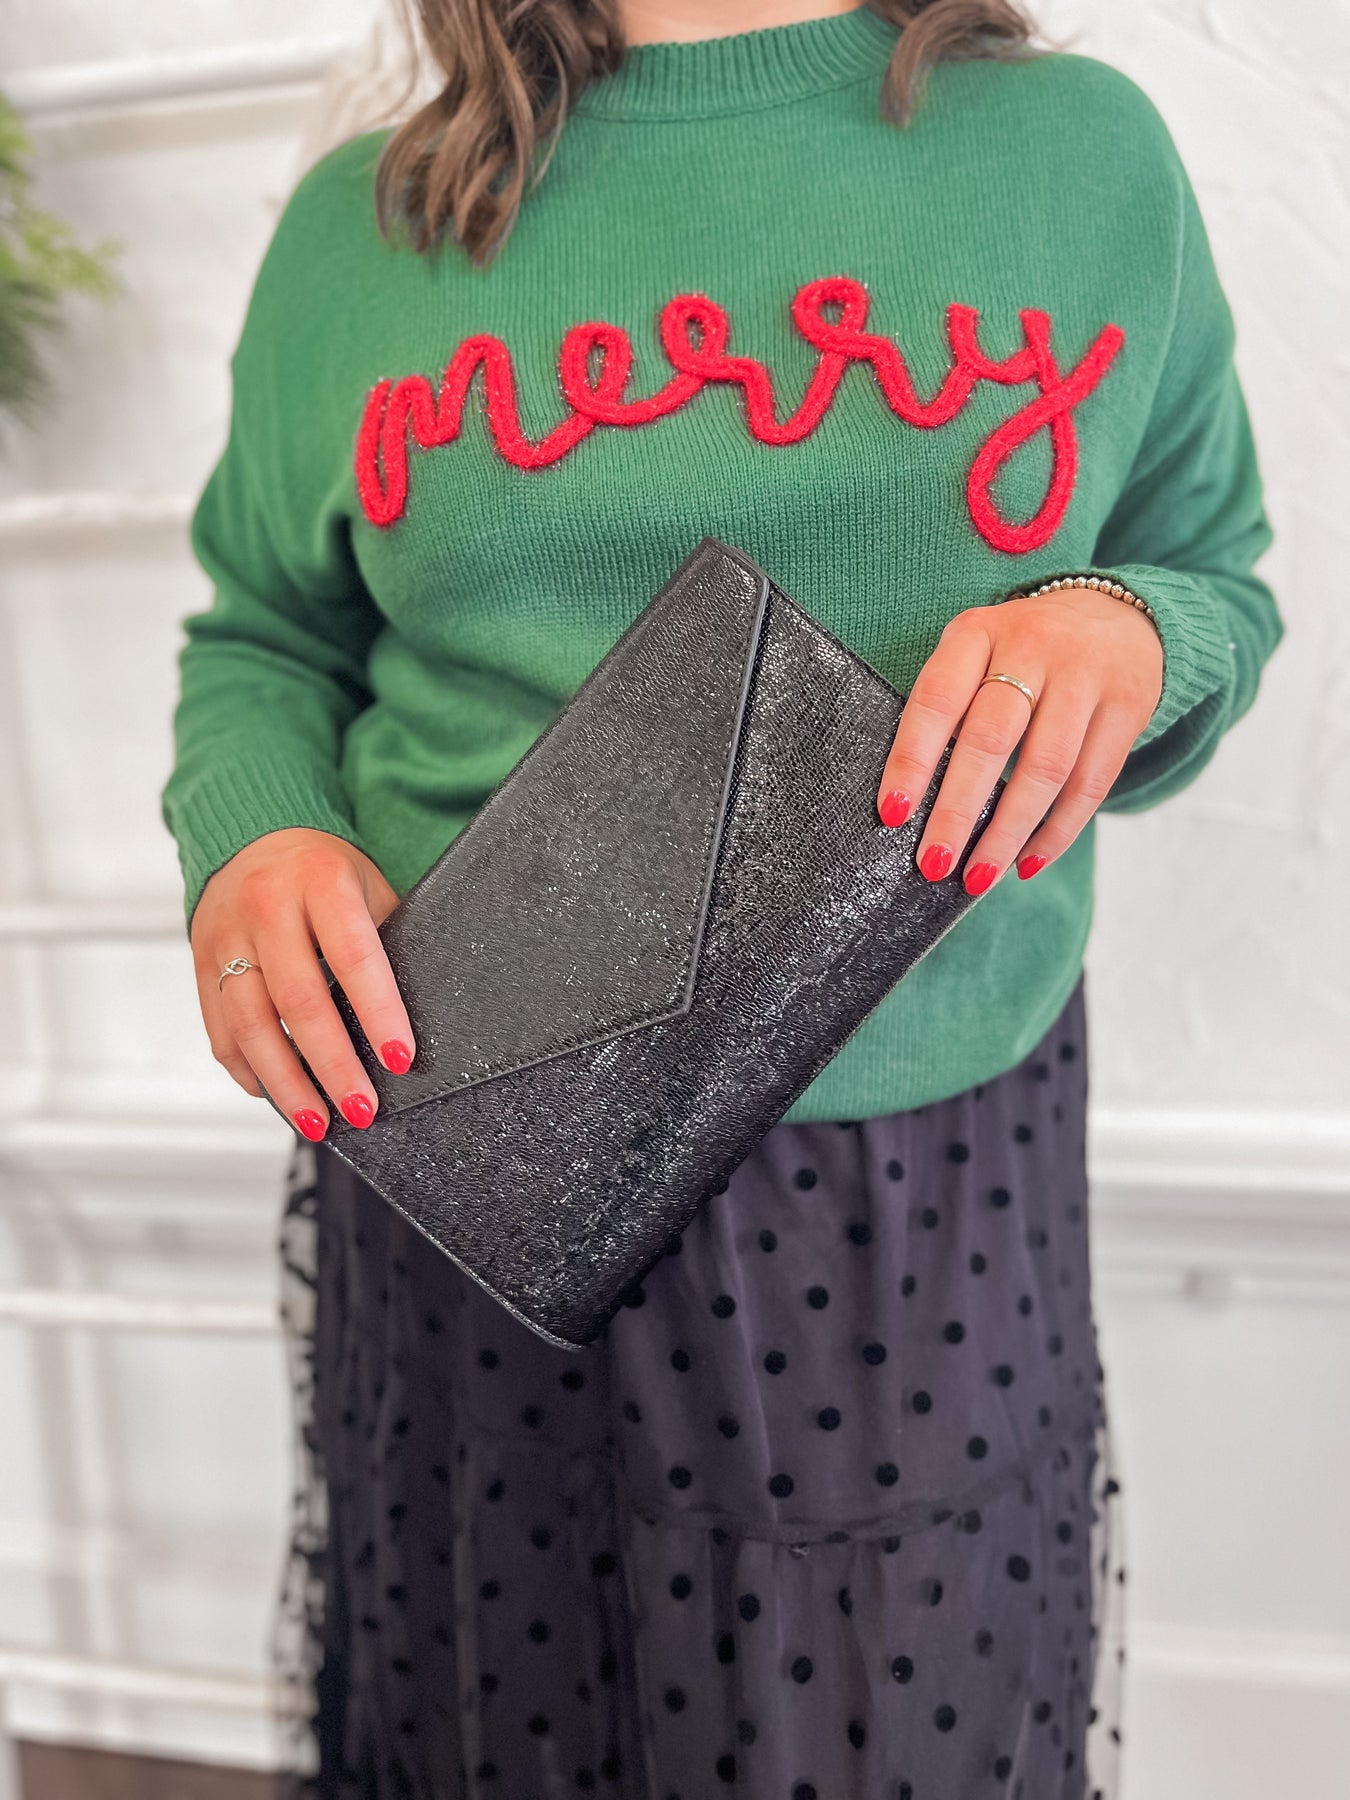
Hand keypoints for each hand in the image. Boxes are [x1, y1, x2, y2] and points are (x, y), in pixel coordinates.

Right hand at [190, 827, 415, 1139]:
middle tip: (362, 1108)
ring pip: (250, 1026)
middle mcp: (266, 907)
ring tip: (318, 1122)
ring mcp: (225, 937)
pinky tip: (275, 1093)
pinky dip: (249, 1070)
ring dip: (287, 1083)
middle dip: (333, 1065)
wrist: (251, 835)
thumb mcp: (366, 885)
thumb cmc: (324, 870)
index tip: (400, 1058)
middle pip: (299, 1001)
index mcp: (320, 882)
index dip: (379, 1012)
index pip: (355, 957)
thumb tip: (416, 1014)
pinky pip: (220, 1031)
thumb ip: (385, 940)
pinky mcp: (200, 965)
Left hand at [876, 587, 1163, 890]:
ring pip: (1045, 768)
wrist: (1115, 616)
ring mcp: (1085, 676)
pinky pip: (1091, 783)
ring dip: (1008, 832)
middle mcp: (1032, 647)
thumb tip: (911, 802)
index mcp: (978, 633)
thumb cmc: (1022, 653)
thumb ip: (951, 707)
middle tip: (933, 861)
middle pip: (991, 738)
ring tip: (978, 876)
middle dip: (958, 810)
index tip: (893, 813)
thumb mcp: (978, 652)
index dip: (912, 759)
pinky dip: (1057, 831)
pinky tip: (1027, 862)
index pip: (937, 699)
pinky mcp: (1128, 707)